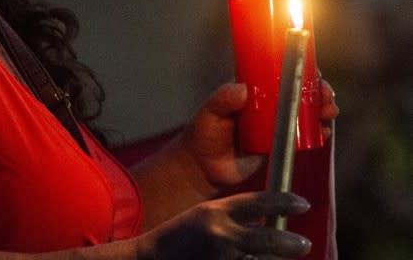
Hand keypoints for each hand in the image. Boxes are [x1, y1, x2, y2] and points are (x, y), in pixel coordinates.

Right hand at [138, 192, 312, 259]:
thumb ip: (236, 217)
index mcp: (216, 211)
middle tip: (303, 244)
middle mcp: (220, 234)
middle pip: (269, 239)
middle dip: (290, 244)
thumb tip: (270, 219)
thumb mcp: (207, 215)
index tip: (303, 204)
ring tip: (272, 257)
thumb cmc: (182, 237)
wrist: (152, 259)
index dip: (284, 202)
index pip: (258, 201)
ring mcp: (221, 258)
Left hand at [176, 79, 338, 192]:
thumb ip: (222, 100)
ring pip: (304, 112)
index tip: (312, 72)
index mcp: (251, 90)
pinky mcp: (279, 144)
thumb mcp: (210, 113)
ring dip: (321, 109)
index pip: (278, 73)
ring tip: (328, 111)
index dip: (299, 70)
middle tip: (326, 95)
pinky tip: (324, 133)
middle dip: (317, 90)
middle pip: (298, 92)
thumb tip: (241, 89)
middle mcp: (266, 104)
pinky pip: (303, 136)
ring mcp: (274, 124)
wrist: (203, 168)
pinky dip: (318, 133)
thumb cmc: (203, 135)